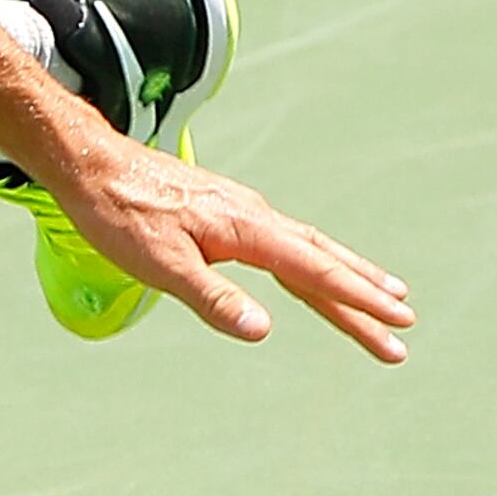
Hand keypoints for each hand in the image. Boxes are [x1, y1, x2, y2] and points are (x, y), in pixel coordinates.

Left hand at [42, 133, 415, 362]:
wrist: (91, 164)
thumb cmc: (120, 215)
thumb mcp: (161, 266)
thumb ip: (213, 299)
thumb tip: (262, 331)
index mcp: (247, 229)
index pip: (315, 272)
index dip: (357, 300)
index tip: (397, 323)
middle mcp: (254, 216)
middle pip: (322, 261)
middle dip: (364, 296)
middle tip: (406, 327)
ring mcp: (242, 211)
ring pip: (308, 248)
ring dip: (346, 275)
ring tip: (383, 297)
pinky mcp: (227, 211)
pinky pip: (285, 241)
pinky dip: (312, 260)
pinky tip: (312, 270)